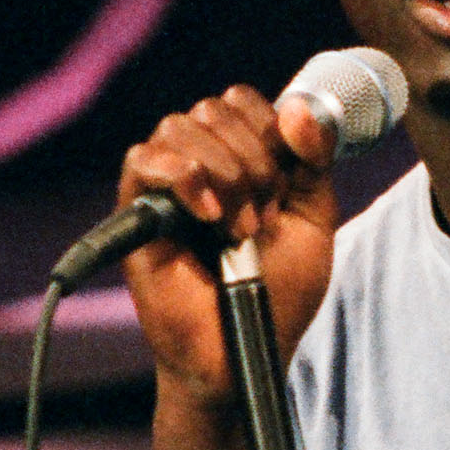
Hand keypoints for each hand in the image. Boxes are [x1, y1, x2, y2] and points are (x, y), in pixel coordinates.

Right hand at [117, 85, 339, 406]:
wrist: (248, 348)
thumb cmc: (278, 294)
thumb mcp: (313, 220)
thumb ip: (312, 161)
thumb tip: (298, 108)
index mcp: (237, 157)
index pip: (240, 101)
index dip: (269, 130)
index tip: (285, 187)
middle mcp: (198, 164)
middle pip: (212, 108)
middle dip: (252, 161)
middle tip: (263, 220)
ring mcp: (165, 187)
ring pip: (178, 126)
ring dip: (223, 174)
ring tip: (238, 230)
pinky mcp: (136, 215)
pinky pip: (142, 160)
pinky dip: (182, 178)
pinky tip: (209, 216)